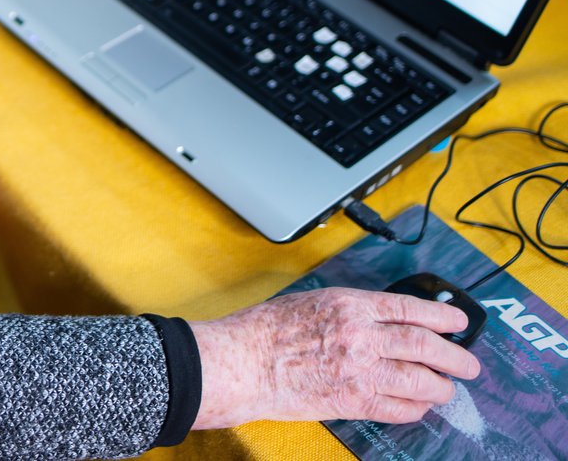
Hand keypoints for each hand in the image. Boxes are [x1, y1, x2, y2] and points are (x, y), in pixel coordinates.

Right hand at [189, 287, 481, 428]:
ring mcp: (359, 371)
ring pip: (419, 381)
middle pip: (425, 346)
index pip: (410, 309)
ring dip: (440, 387)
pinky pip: (397, 409)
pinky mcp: (352, 401)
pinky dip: (414, 409)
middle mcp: (361, 336)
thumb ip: (350, 310)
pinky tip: (418, 406)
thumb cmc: (266, 330)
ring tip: (447, 389)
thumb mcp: (312, 302)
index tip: (459, 323)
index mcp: (350, 305)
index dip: (441, 317)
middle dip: (455, 357)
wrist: (243, 362)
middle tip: (469, 364)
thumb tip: (383, 319)